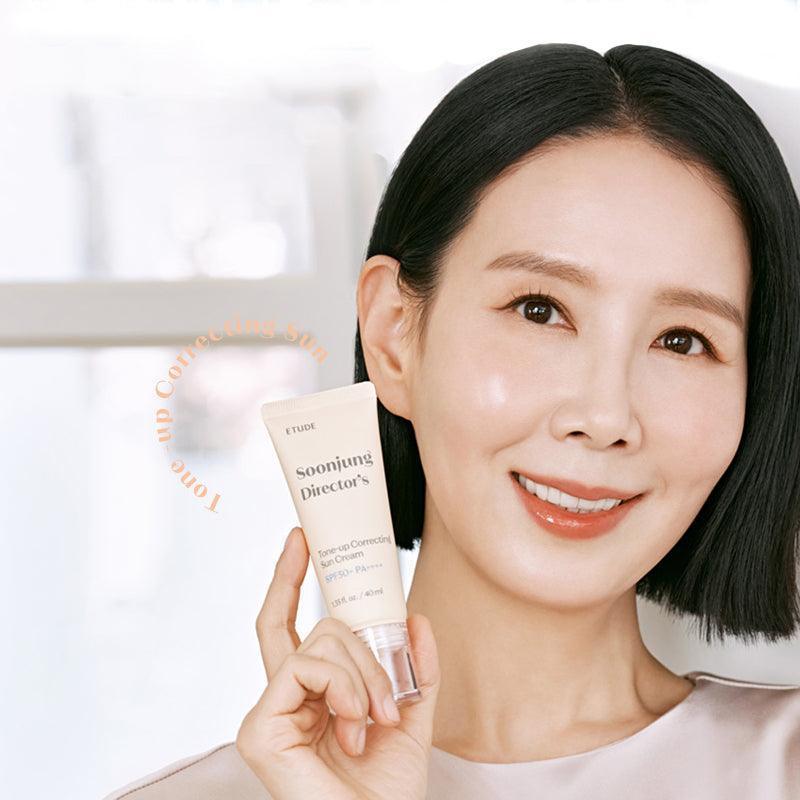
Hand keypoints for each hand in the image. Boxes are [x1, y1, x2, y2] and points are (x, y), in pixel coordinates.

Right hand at [236, 526, 440, 799]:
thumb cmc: (385, 791)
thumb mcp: (411, 717)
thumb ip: (415, 669)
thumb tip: (416, 618)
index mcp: (312, 693)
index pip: (293, 624)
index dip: (291, 579)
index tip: (299, 539)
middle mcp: (285, 697)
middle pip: (311, 626)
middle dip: (363, 646)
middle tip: (389, 696)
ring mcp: (268, 712)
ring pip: (319, 641)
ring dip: (363, 673)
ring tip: (376, 719)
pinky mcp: (259, 727)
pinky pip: (303, 667)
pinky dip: (342, 685)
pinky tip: (353, 721)